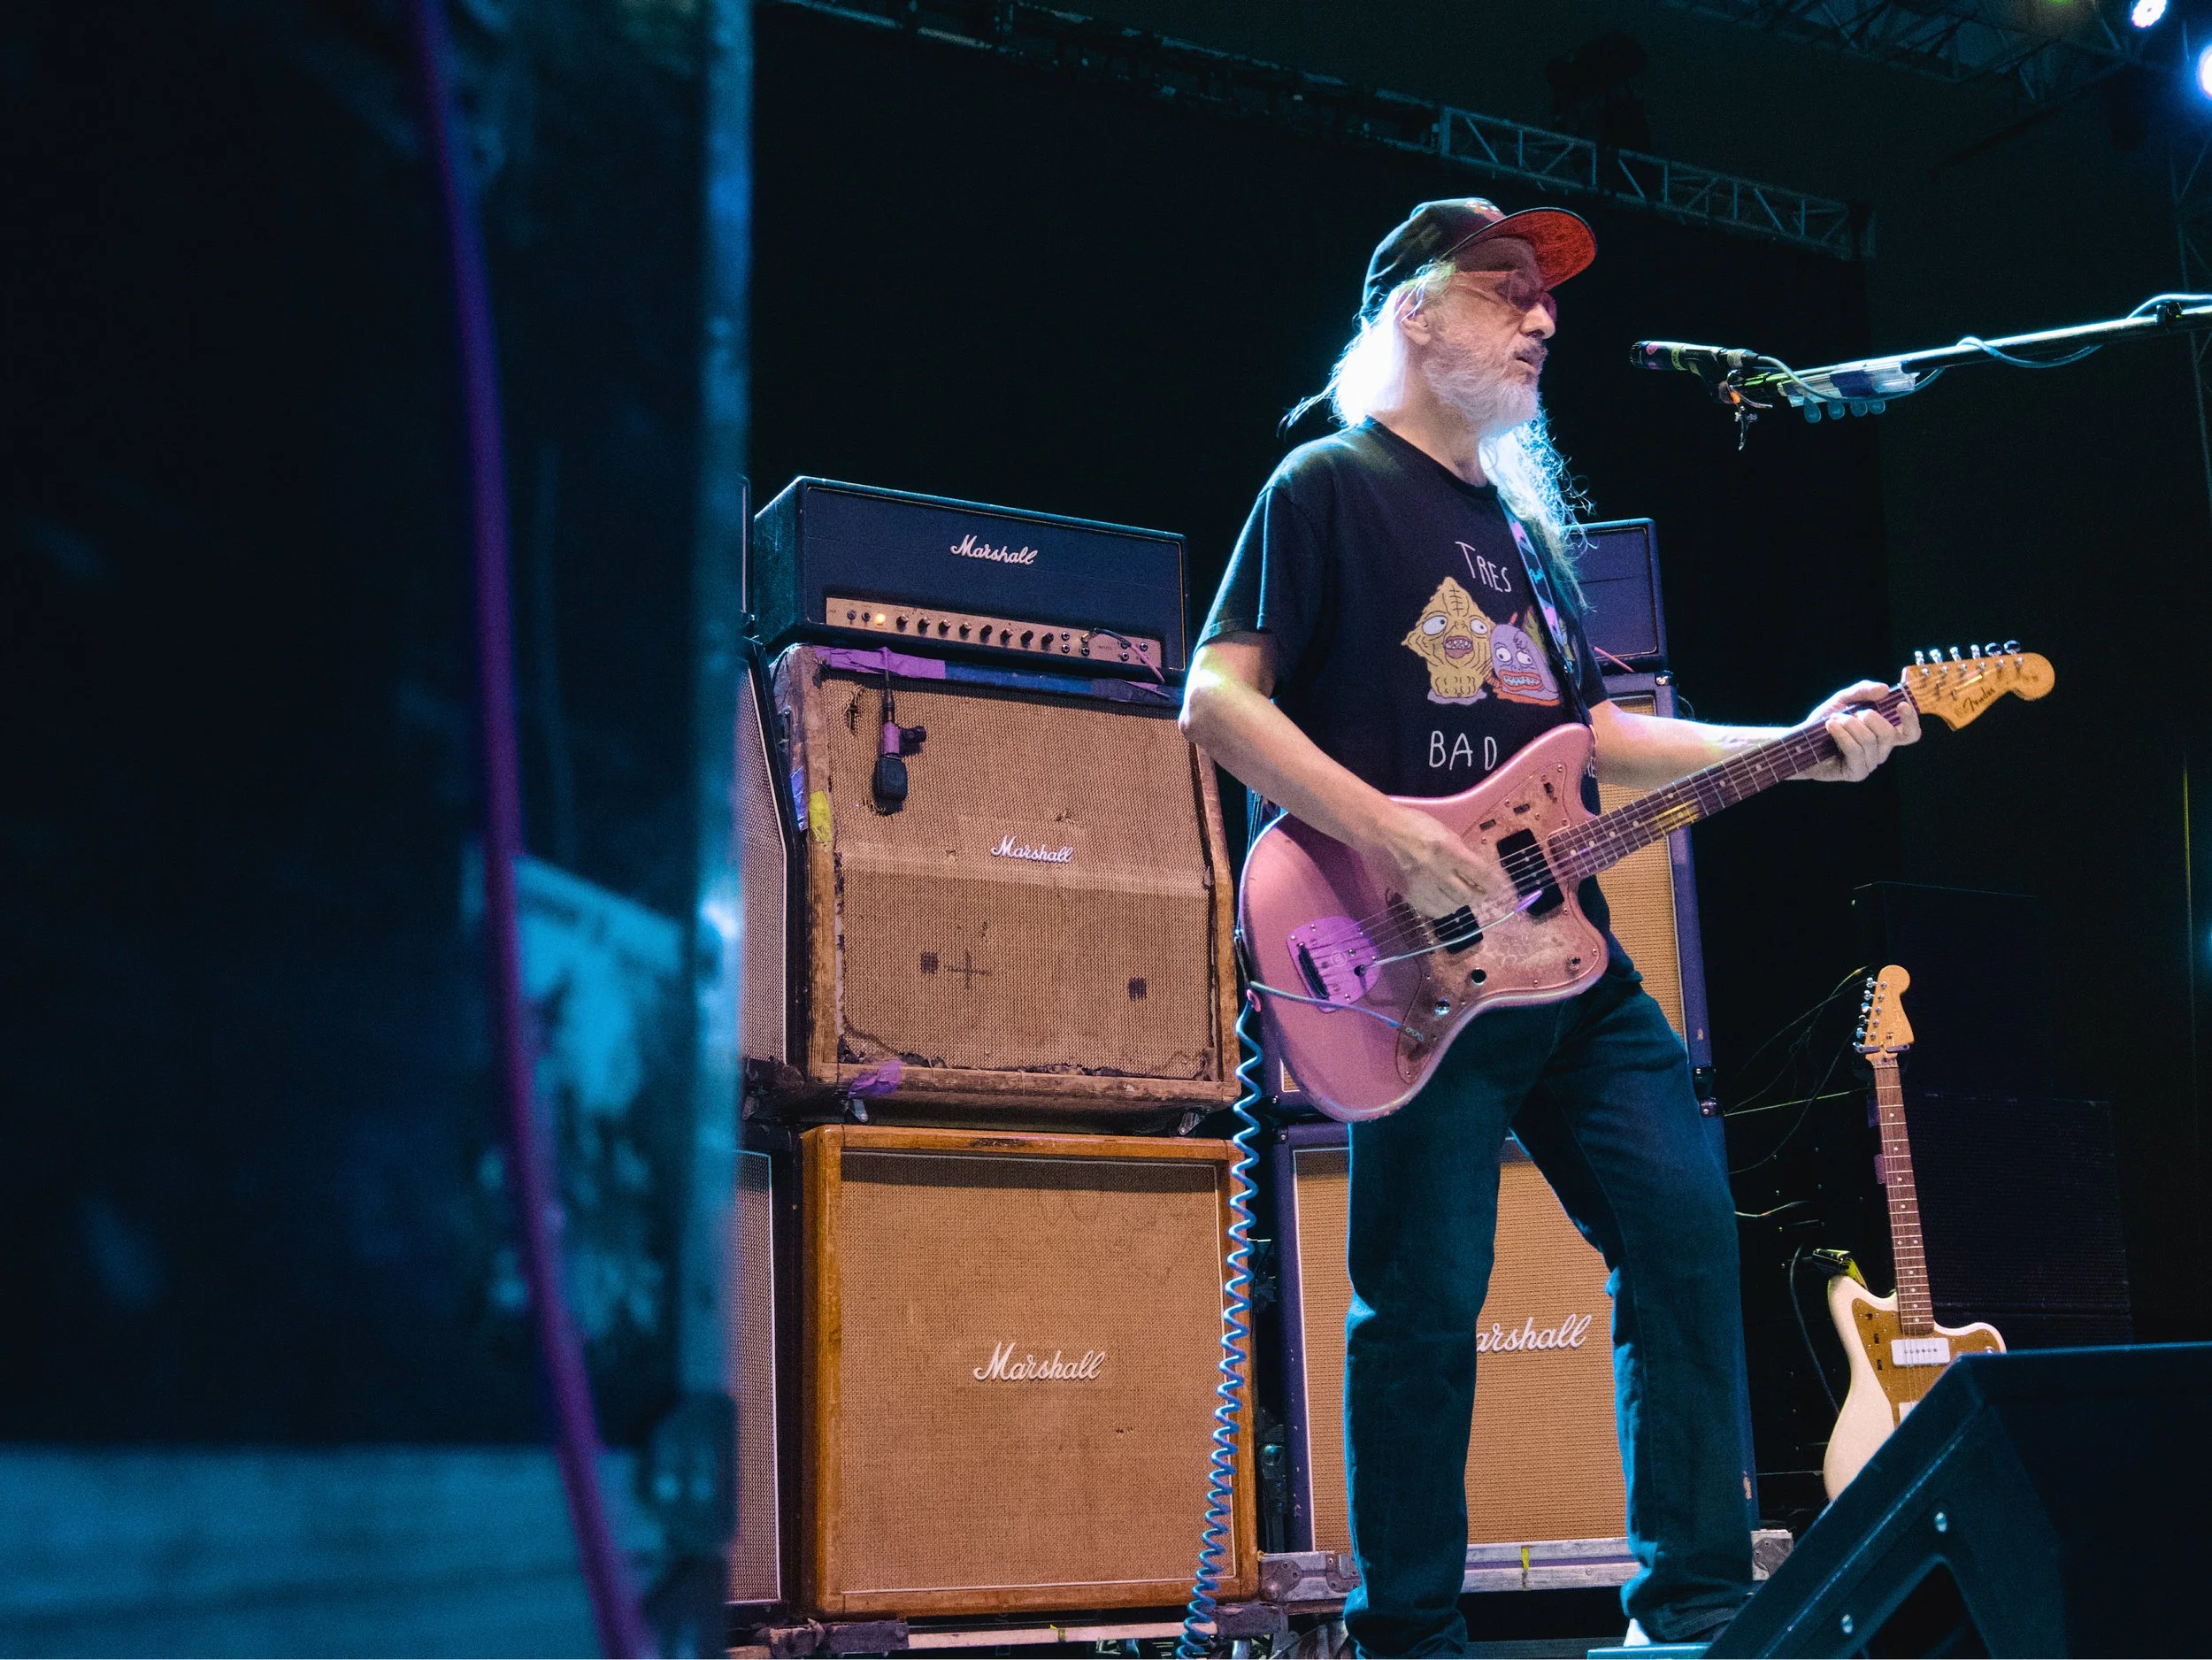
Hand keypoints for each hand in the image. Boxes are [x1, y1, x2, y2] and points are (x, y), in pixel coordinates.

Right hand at [1370, 804, 1496, 918]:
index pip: (1480, 873)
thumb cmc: (1413, 824)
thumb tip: (1477, 870)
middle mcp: (1436, 871)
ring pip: (1451, 907)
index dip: (1494, 882)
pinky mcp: (1408, 895)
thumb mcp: (1443, 831)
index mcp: (1447, 850)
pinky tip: (1445, 901)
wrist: (1378, 831)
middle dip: (1479, 895)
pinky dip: (1444, 908)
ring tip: (1463, 896)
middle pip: (1467, 896)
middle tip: (1482, 892)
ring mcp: (1421, 886)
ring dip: (1461, 902)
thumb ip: (1461, 851)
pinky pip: (1433, 911)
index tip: (1500, 885)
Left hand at [1800, 680, 1919, 781]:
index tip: (1900, 704)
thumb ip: (1863, 691)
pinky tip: (1830, 728)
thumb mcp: (1843, 700)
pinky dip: (1842, 735)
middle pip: (1889, 733)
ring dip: (1849, 725)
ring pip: (1870, 740)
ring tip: (1833, 721)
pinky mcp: (1856, 773)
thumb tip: (1885, 689)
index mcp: (1884, 735)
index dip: (1910, 720)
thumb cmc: (1826, 722)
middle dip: (1868, 717)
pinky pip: (1856, 750)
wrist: (1801, 741)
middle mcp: (1881, 751)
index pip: (1910, 733)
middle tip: (1849, 714)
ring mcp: (1870, 764)